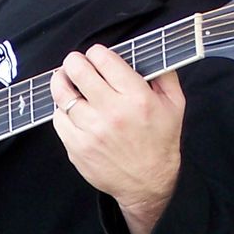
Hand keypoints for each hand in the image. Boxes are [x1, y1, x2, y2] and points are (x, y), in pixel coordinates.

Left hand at [50, 44, 184, 233]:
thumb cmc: (160, 142)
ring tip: (63, 79)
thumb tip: (150, 52)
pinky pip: (59, 119)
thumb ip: (164, 74)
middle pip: (78, 72)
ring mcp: (92, 131)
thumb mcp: (175, 104)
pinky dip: (61, 109)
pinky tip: (68, 108)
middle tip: (74, 62)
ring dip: (61, 82)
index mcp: (136, 97)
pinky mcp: (77, 147)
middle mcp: (112, 112)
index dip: (96, 52)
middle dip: (74, 62)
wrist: (148, 182)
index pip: (104, 60)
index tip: (95, 54)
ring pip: (63, 95)